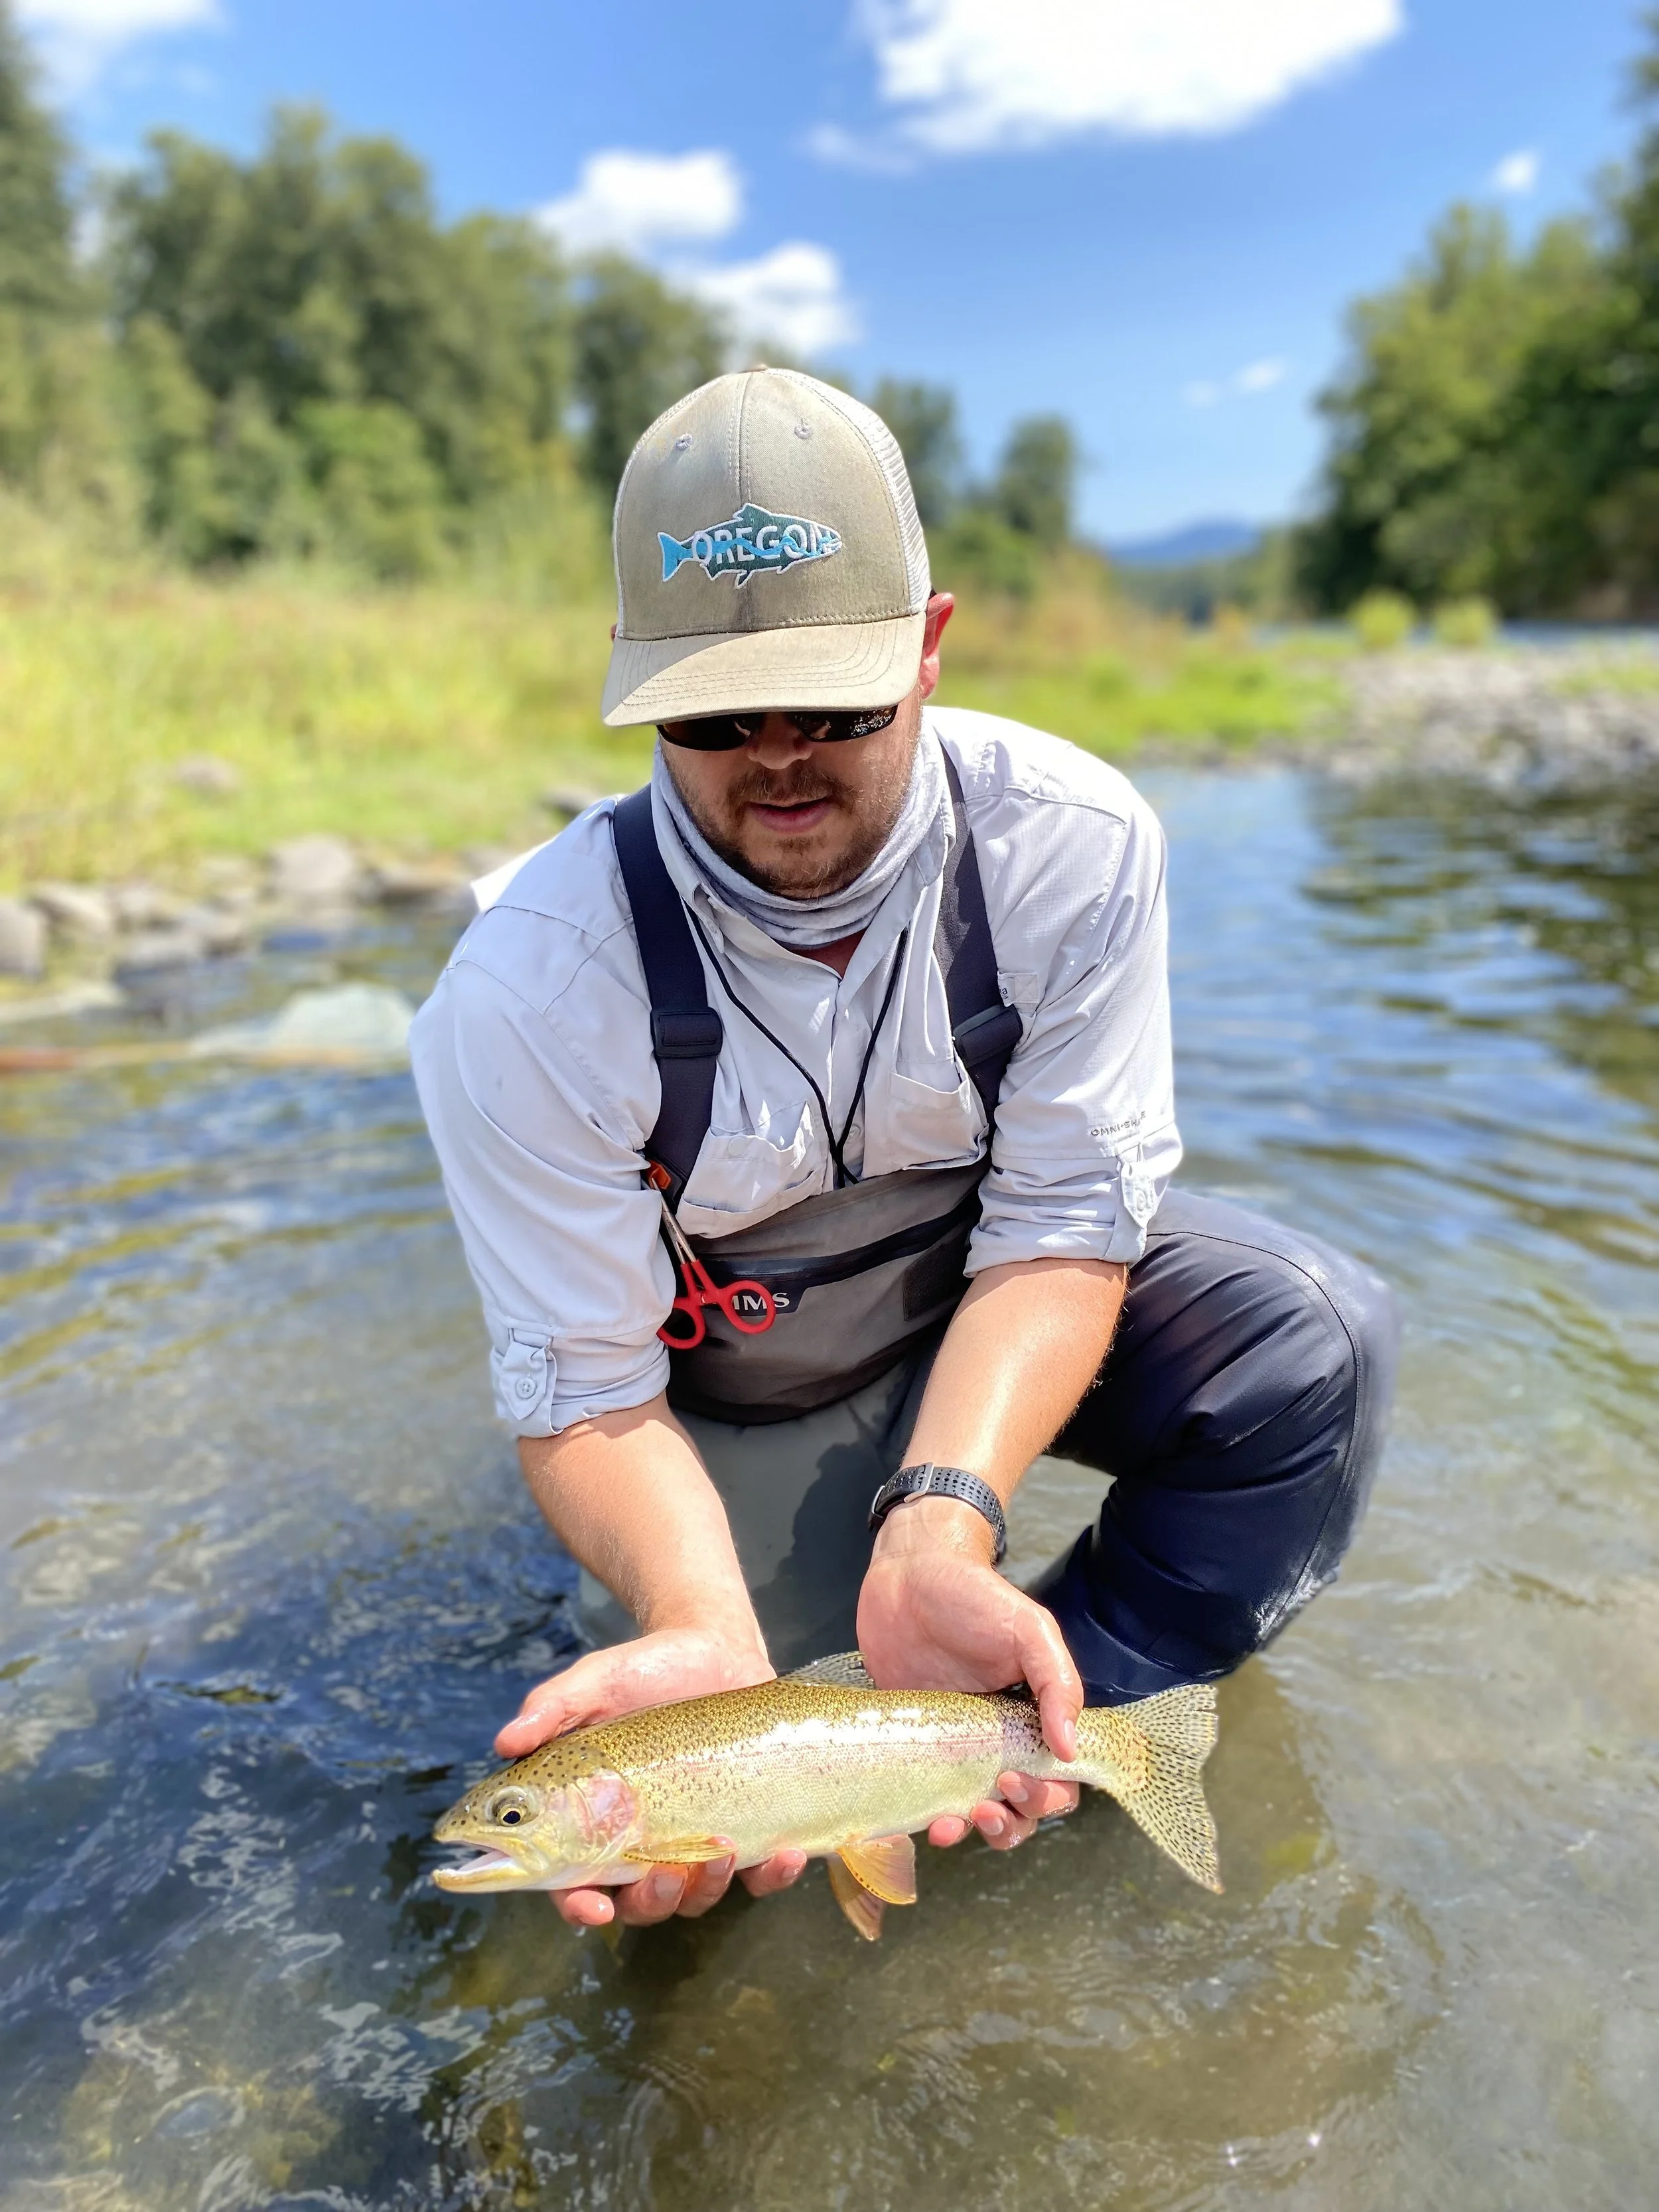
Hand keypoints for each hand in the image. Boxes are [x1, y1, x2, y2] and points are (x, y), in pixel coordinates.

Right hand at [496, 1621, 807, 1928]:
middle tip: (663, 1872)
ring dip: (707, 1889)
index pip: (575, 1883)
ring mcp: (695, 1841)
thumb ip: (551, 1709)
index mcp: (593, 1822)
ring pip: (695, 1898)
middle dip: (651, 1902)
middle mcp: (642, 1843)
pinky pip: (758, 1876)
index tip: (592, 1904)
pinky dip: (771, 1877)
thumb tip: (507, 1740)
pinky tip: (784, 1856)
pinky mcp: (745, 1829)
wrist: (712, 1648)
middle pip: (639, 1904)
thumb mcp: (593, 1683)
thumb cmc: (640, 1672)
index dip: (579, 1904)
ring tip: (721, 1850)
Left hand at [857, 1498, 1082, 1851]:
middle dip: (1012, 1821)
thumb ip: (1056, 1683)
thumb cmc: (973, 1596)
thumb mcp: (1027, 1629)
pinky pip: (927, 1795)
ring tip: (951, 1825)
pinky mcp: (912, 1745)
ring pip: (976, 1812)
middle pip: (1021, 1806)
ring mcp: (954, 1746)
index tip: (1017, 1780)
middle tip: (987, 1804)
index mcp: (1033, 1716)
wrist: (905, 1574)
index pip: (1058, 1777)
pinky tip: (923, 1821)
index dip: (1047, 1794)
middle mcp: (998, 1739)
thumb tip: (1071, 1748)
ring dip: (972, 1831)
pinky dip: (929, 1818)